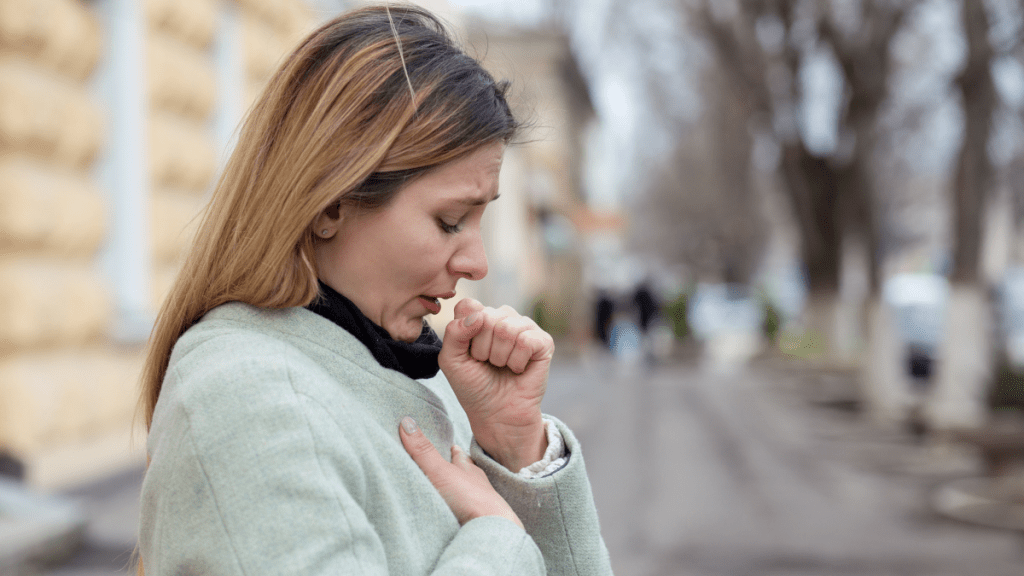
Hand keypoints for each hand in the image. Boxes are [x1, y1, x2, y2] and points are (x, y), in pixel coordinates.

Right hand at [399, 417, 522, 528]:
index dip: (452, 450)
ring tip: (448, 492)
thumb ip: (423, 451)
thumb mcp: (441, 470)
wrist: (490, 529)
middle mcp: (475, 484)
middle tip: (445, 466)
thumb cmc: (469, 497)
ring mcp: (477, 504)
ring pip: (465, 494)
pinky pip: (464, 513)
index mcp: (467, 468)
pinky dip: (457, 511)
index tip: (448, 445)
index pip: (458, 455)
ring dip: (457, 492)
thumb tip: (407, 421)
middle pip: (463, 474)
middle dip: (454, 470)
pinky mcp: (475, 522)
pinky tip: (453, 515)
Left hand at [439, 298, 553, 472]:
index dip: (465, 334)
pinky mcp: (543, 341)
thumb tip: (479, 315)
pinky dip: (517, 362)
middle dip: (482, 349)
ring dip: (499, 357)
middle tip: (487, 363)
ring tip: (502, 366)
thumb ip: (454, 333)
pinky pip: (526, 341)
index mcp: (480, 316)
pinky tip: (518, 368)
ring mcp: (524, 327)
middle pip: (486, 318)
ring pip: (506, 329)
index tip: (469, 353)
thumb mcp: (451, 360)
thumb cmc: (474, 385)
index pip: (469, 306)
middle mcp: (503, 316)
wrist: (496, 413)